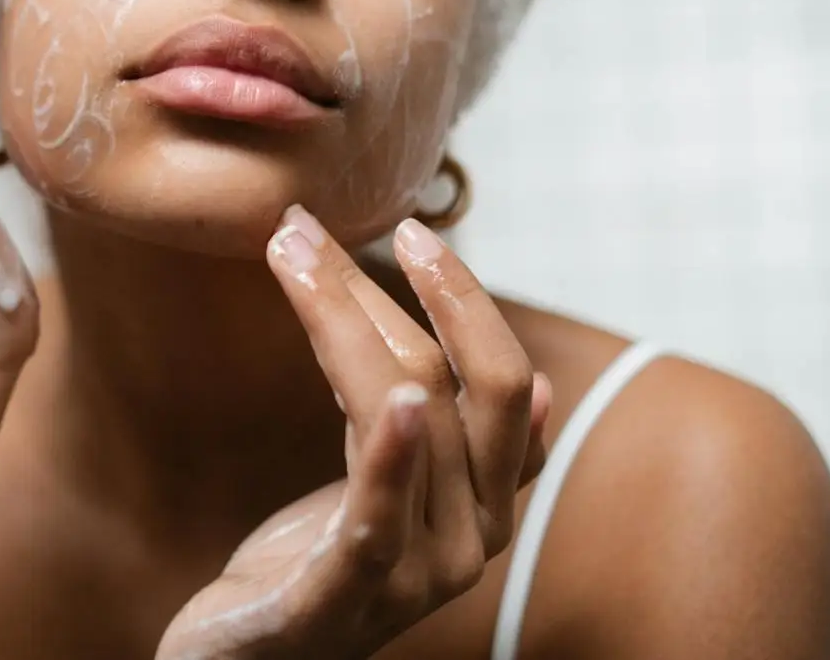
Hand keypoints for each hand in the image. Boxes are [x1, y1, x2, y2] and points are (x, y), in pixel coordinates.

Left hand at [156, 208, 552, 659]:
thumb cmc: (312, 568)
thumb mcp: (383, 487)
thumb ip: (439, 432)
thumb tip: (539, 383)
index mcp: (484, 504)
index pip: (501, 381)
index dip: (465, 301)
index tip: (412, 231)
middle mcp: (470, 541)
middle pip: (456, 387)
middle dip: (397, 293)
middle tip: (310, 226)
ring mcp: (414, 578)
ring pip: (410, 421)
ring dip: (345, 321)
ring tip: (290, 254)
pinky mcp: (340, 604)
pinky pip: (379, 522)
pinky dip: (393, 457)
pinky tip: (397, 402)